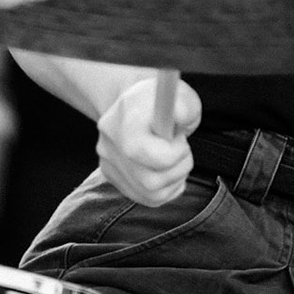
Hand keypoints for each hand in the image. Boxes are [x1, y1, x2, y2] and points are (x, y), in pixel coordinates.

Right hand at [95, 74, 200, 205]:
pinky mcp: (113, 179)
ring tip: (174, 156)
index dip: (174, 153)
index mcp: (124, 119)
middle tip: (181, 150)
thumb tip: (182, 118)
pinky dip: (167, 187)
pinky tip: (167, 167)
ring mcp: (108, 164)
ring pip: (152, 194)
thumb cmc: (162, 102)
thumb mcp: (181, 96)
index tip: (181, 138)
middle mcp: (109, 144)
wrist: (136, 105)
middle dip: (178, 168)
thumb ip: (185, 107)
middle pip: (150, 181)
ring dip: (175, 178)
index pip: (143, 153)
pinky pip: (149, 198)